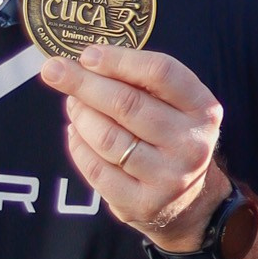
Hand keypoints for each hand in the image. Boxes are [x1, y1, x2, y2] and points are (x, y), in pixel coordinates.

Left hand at [40, 44, 226, 249]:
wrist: (188, 202)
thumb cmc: (170, 138)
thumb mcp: (174, 106)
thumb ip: (140, 82)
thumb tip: (83, 63)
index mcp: (203, 109)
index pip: (160, 73)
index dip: (119, 60)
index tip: (87, 55)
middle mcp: (190, 144)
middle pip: (127, 104)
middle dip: (83, 83)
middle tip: (54, 70)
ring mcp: (167, 178)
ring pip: (107, 137)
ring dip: (80, 115)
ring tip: (73, 104)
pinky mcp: (141, 203)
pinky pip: (95, 168)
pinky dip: (78, 145)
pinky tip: (76, 132)